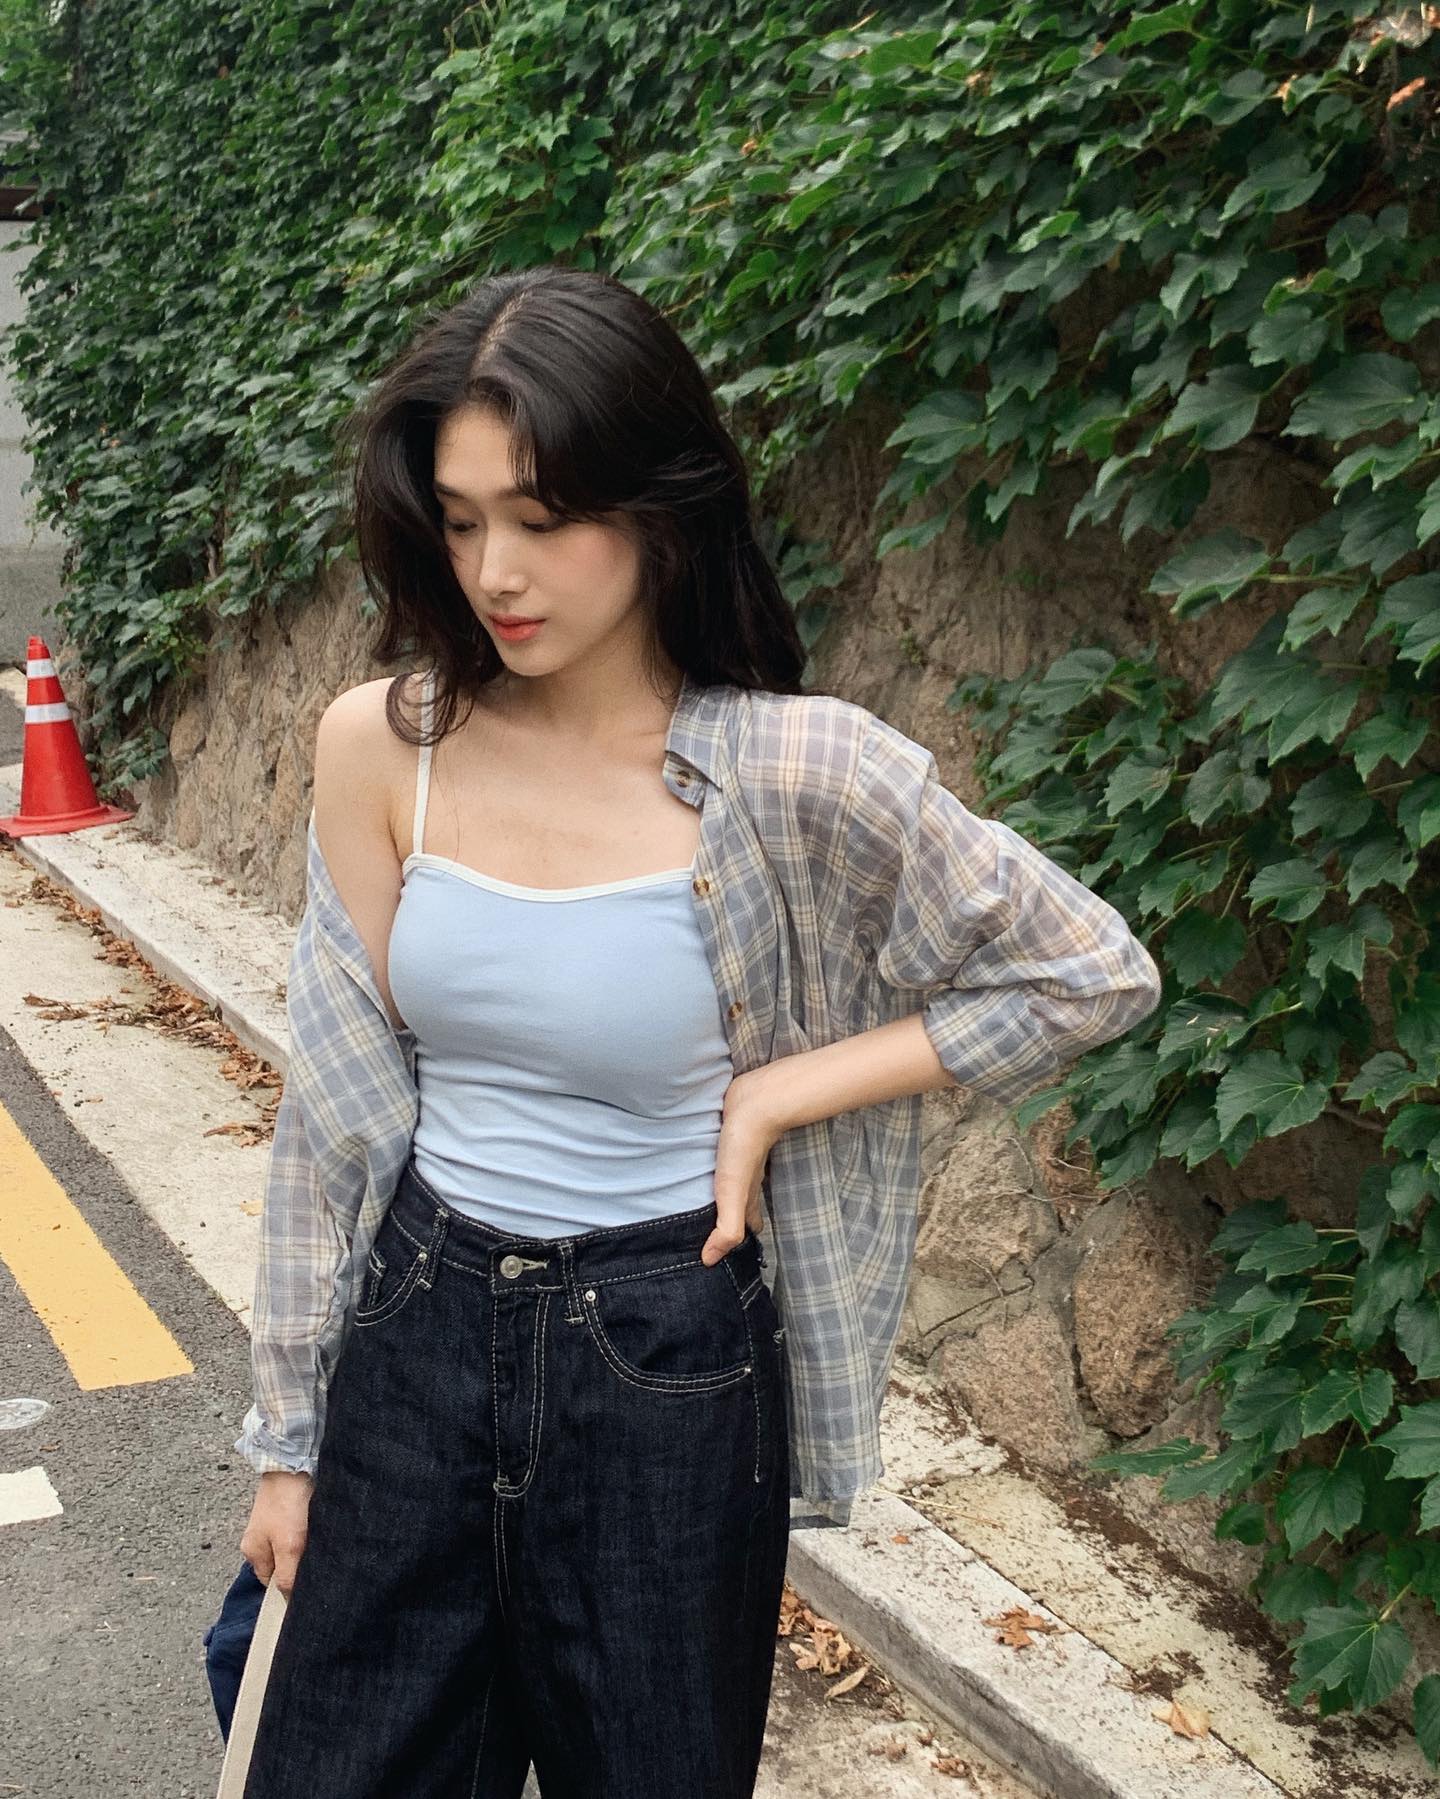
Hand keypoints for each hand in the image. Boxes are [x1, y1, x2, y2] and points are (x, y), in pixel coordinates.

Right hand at [240, 1469, 314, 1595]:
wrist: (294, 1461)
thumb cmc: (287, 1503)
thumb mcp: (288, 1546)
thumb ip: (288, 1574)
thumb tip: (289, 1599)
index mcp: (253, 1552)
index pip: (271, 1583)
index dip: (288, 1587)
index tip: (309, 1586)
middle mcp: (260, 1539)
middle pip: (283, 1565)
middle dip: (300, 1565)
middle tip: (318, 1563)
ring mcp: (274, 1524)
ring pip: (293, 1547)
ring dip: (307, 1548)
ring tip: (320, 1543)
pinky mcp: (288, 1510)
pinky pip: (300, 1530)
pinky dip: (310, 1532)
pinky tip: (321, 1528)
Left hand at [700, 1071, 786, 1267]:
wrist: (756, 1102)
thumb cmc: (744, 1148)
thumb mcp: (734, 1193)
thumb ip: (727, 1228)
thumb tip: (709, 1260)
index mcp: (745, 1196)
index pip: (744, 1227)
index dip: (735, 1242)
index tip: (722, 1256)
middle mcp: (743, 1180)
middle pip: (739, 1206)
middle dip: (731, 1221)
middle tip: (713, 1233)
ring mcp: (738, 1159)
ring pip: (732, 1182)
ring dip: (723, 1195)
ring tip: (706, 1204)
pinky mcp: (727, 1138)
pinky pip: (721, 1158)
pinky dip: (715, 1168)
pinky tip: (704, 1165)